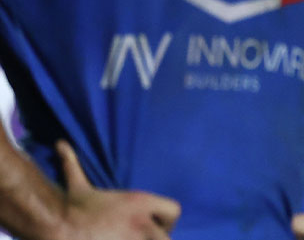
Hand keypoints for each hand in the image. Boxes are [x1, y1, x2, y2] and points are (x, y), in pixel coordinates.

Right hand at [58, 139, 181, 239]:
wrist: (58, 225)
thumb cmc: (70, 206)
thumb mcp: (78, 184)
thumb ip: (74, 163)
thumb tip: (60, 144)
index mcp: (139, 202)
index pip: (174, 210)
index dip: (168, 220)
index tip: (156, 226)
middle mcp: (141, 222)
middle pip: (166, 237)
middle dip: (159, 238)